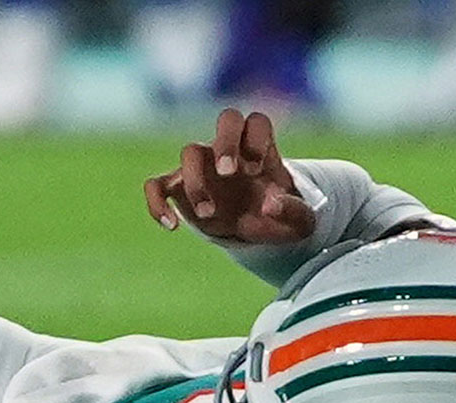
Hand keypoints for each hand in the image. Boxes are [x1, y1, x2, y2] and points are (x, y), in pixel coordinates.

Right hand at [144, 108, 315, 243]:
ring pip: (190, 152)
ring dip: (197, 183)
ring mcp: (203, 166)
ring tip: (209, 214)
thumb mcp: (299, 223)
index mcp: (261, 149)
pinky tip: (171, 226)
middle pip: (226, 120)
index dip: (256, 140)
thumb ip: (292, 211)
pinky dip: (157, 204)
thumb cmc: (280, 216)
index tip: (258, 169)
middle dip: (226, 143)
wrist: (258, 229)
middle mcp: (231, 149)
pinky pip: (156, 185)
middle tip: (229, 173)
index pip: (257, 122)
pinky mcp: (179, 188)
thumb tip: (270, 204)